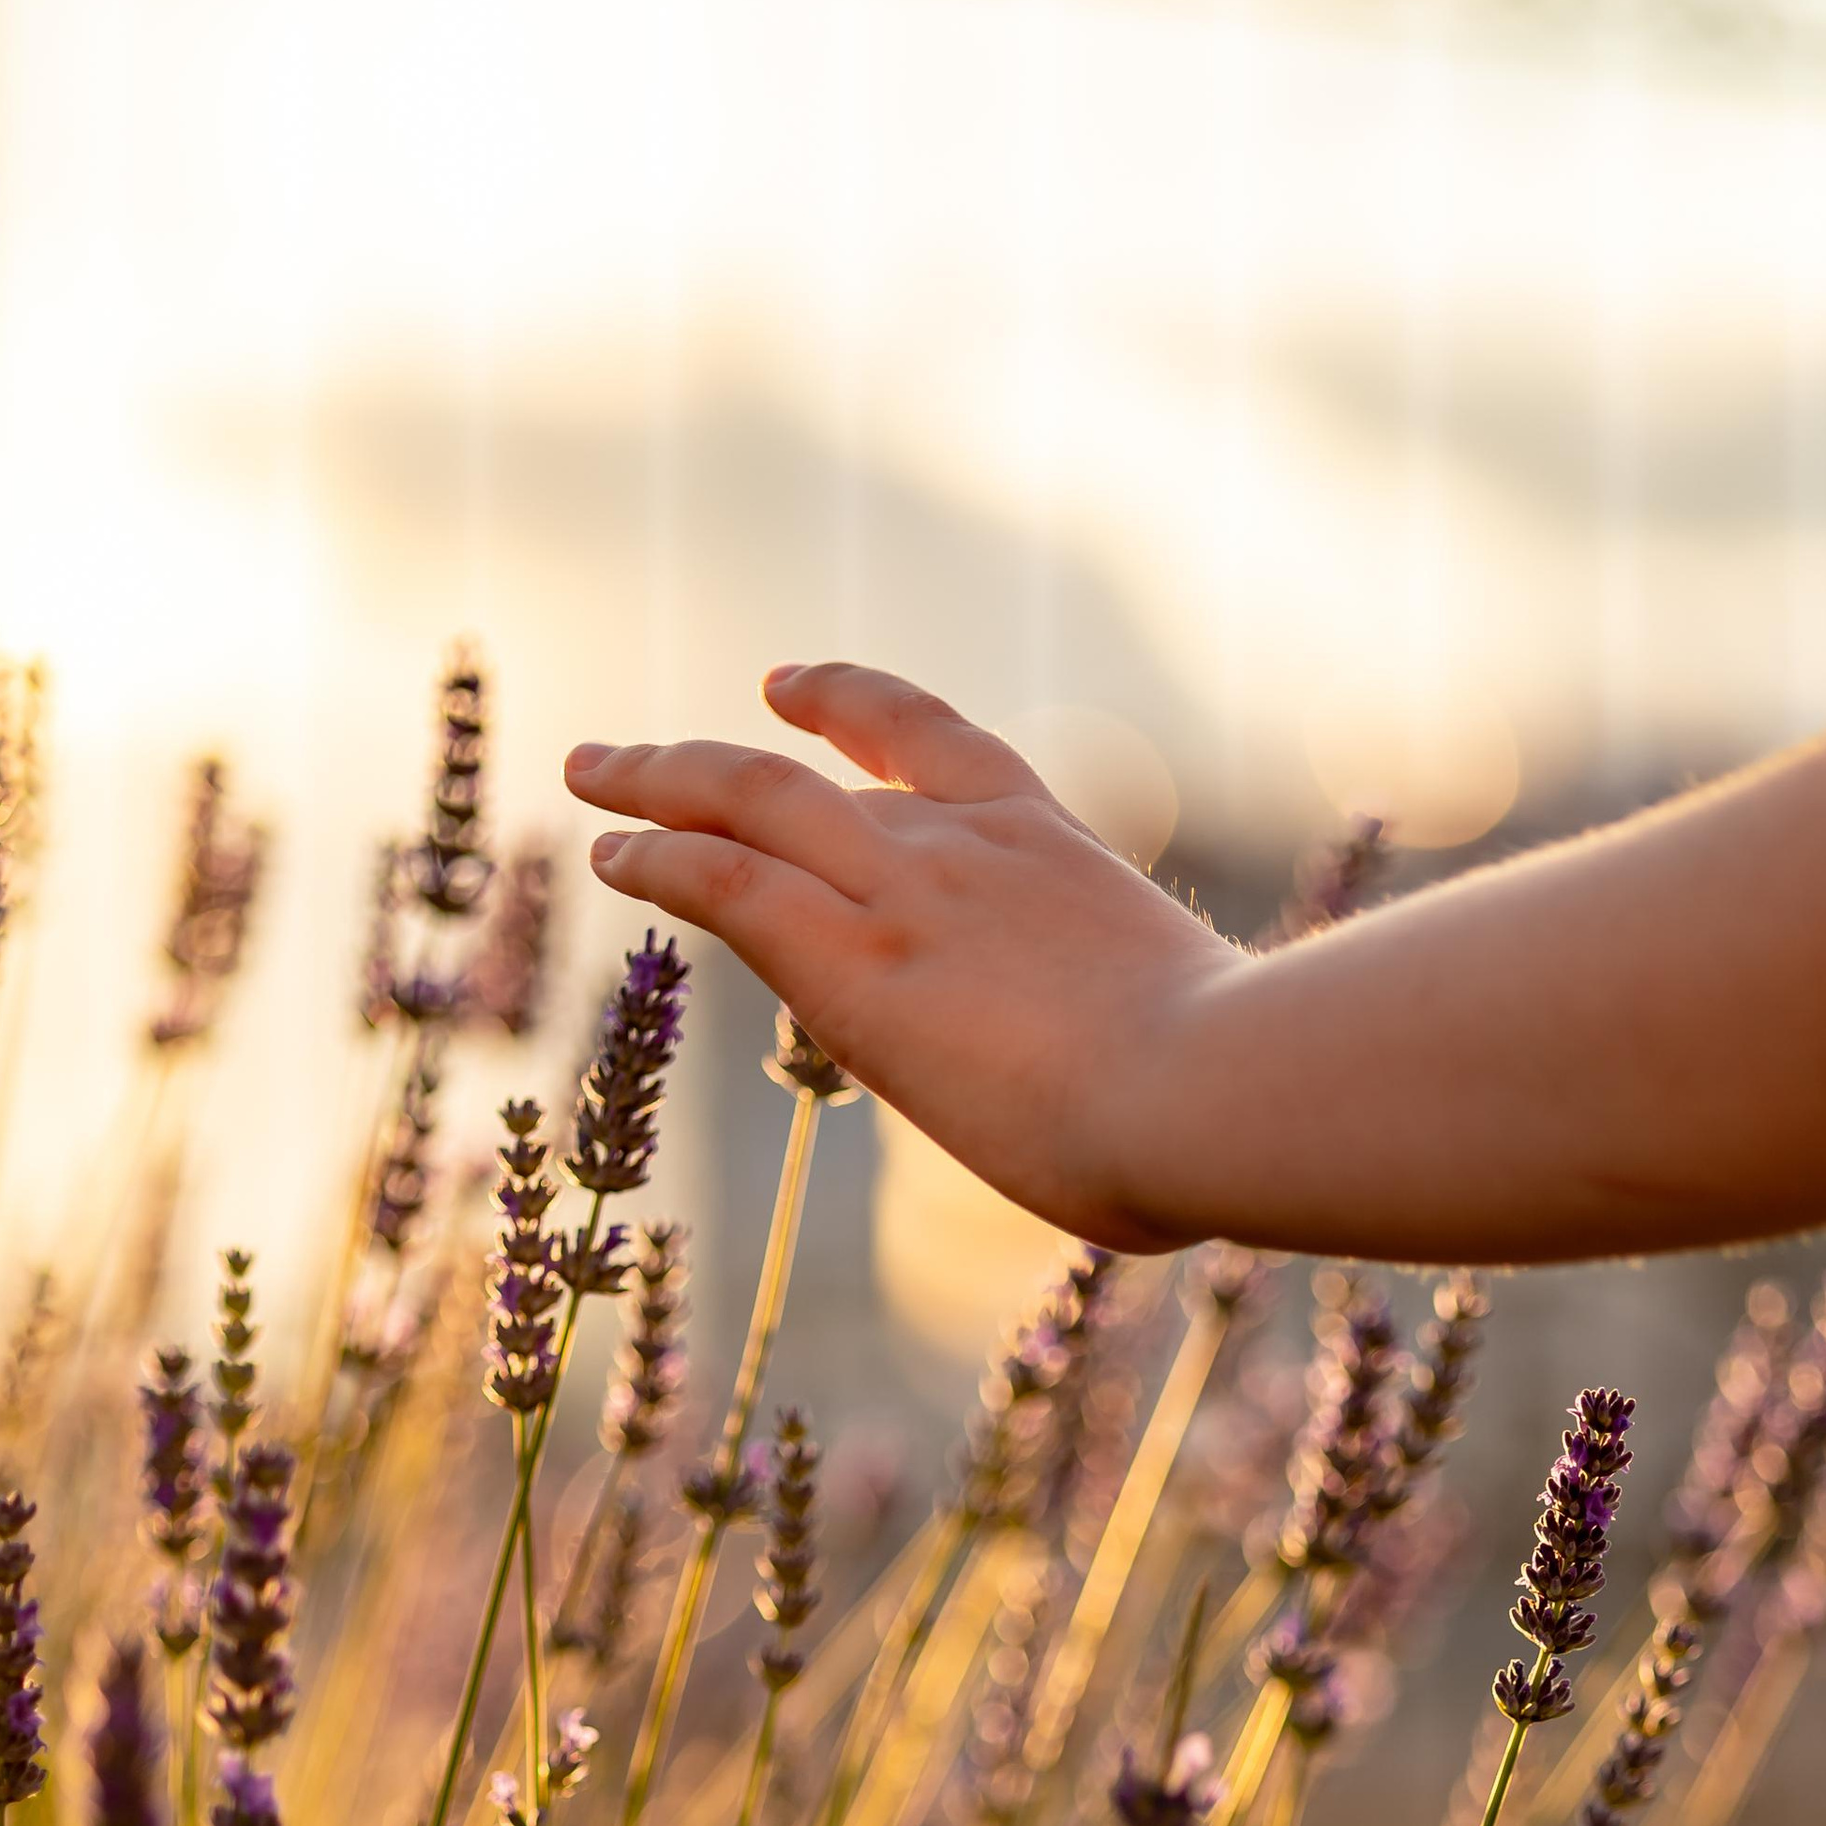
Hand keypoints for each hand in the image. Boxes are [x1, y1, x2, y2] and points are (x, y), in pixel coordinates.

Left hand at [565, 664, 1232, 1252]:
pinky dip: (658, 859)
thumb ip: (1137, 1050)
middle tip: (638, 757)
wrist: (1213, 1088)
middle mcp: (965, 845)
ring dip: (658, 787)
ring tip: (591, 778)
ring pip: (748, 805)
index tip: (785, 687)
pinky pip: (726, 882)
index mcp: (1053, 850)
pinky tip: (609, 856)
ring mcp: (906, 893)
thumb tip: (1159, 1138)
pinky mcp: (851, 960)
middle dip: (715, 757)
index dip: (850, 707)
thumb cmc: (1233, 1101)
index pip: (937, 747)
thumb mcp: (1189, 1040)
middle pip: (812, 772)